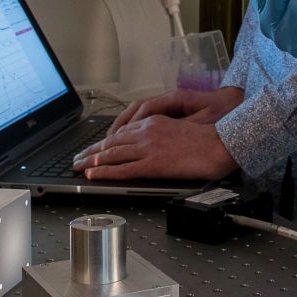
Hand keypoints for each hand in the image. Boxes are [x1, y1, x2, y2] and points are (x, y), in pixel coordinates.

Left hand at [72, 87, 242, 179]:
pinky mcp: (152, 163)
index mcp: (154, 121)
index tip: (93, 148)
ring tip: (79, 167)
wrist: (219, 146)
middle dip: (91, 151)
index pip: (121, 132)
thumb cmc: (206, 140)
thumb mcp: (179, 128)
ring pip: (112, 154)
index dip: (103, 142)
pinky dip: (104, 171)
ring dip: (91, 161)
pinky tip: (93, 174)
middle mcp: (147, 132)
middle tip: (77, 158)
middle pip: (111, 142)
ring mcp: (148, 147)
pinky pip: (122, 169)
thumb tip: (146, 145)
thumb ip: (160, 133)